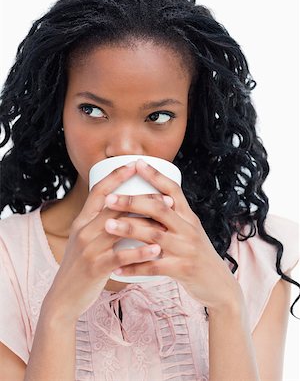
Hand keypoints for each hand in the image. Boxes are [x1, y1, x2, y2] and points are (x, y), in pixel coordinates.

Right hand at [44, 162, 168, 321]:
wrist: (62, 298)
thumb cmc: (80, 266)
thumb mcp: (83, 239)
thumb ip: (98, 223)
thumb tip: (121, 206)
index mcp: (82, 220)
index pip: (99, 190)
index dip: (117, 176)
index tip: (135, 164)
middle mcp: (84, 230)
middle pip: (115, 206)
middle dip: (142, 198)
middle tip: (165, 196)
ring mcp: (89, 249)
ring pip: (120, 228)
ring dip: (146, 222)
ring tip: (167, 218)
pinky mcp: (95, 268)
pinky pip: (121, 257)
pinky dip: (140, 252)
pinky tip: (156, 249)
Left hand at [104, 159, 242, 310]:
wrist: (220, 286)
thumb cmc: (199, 255)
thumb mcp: (191, 231)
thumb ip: (173, 217)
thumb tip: (150, 199)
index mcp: (188, 216)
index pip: (173, 189)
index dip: (155, 175)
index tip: (137, 163)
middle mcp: (188, 229)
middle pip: (159, 208)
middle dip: (132, 201)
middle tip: (109, 198)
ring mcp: (186, 249)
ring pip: (154, 235)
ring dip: (129, 229)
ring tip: (107, 226)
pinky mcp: (182, 270)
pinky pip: (154, 267)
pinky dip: (134, 267)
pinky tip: (117, 268)